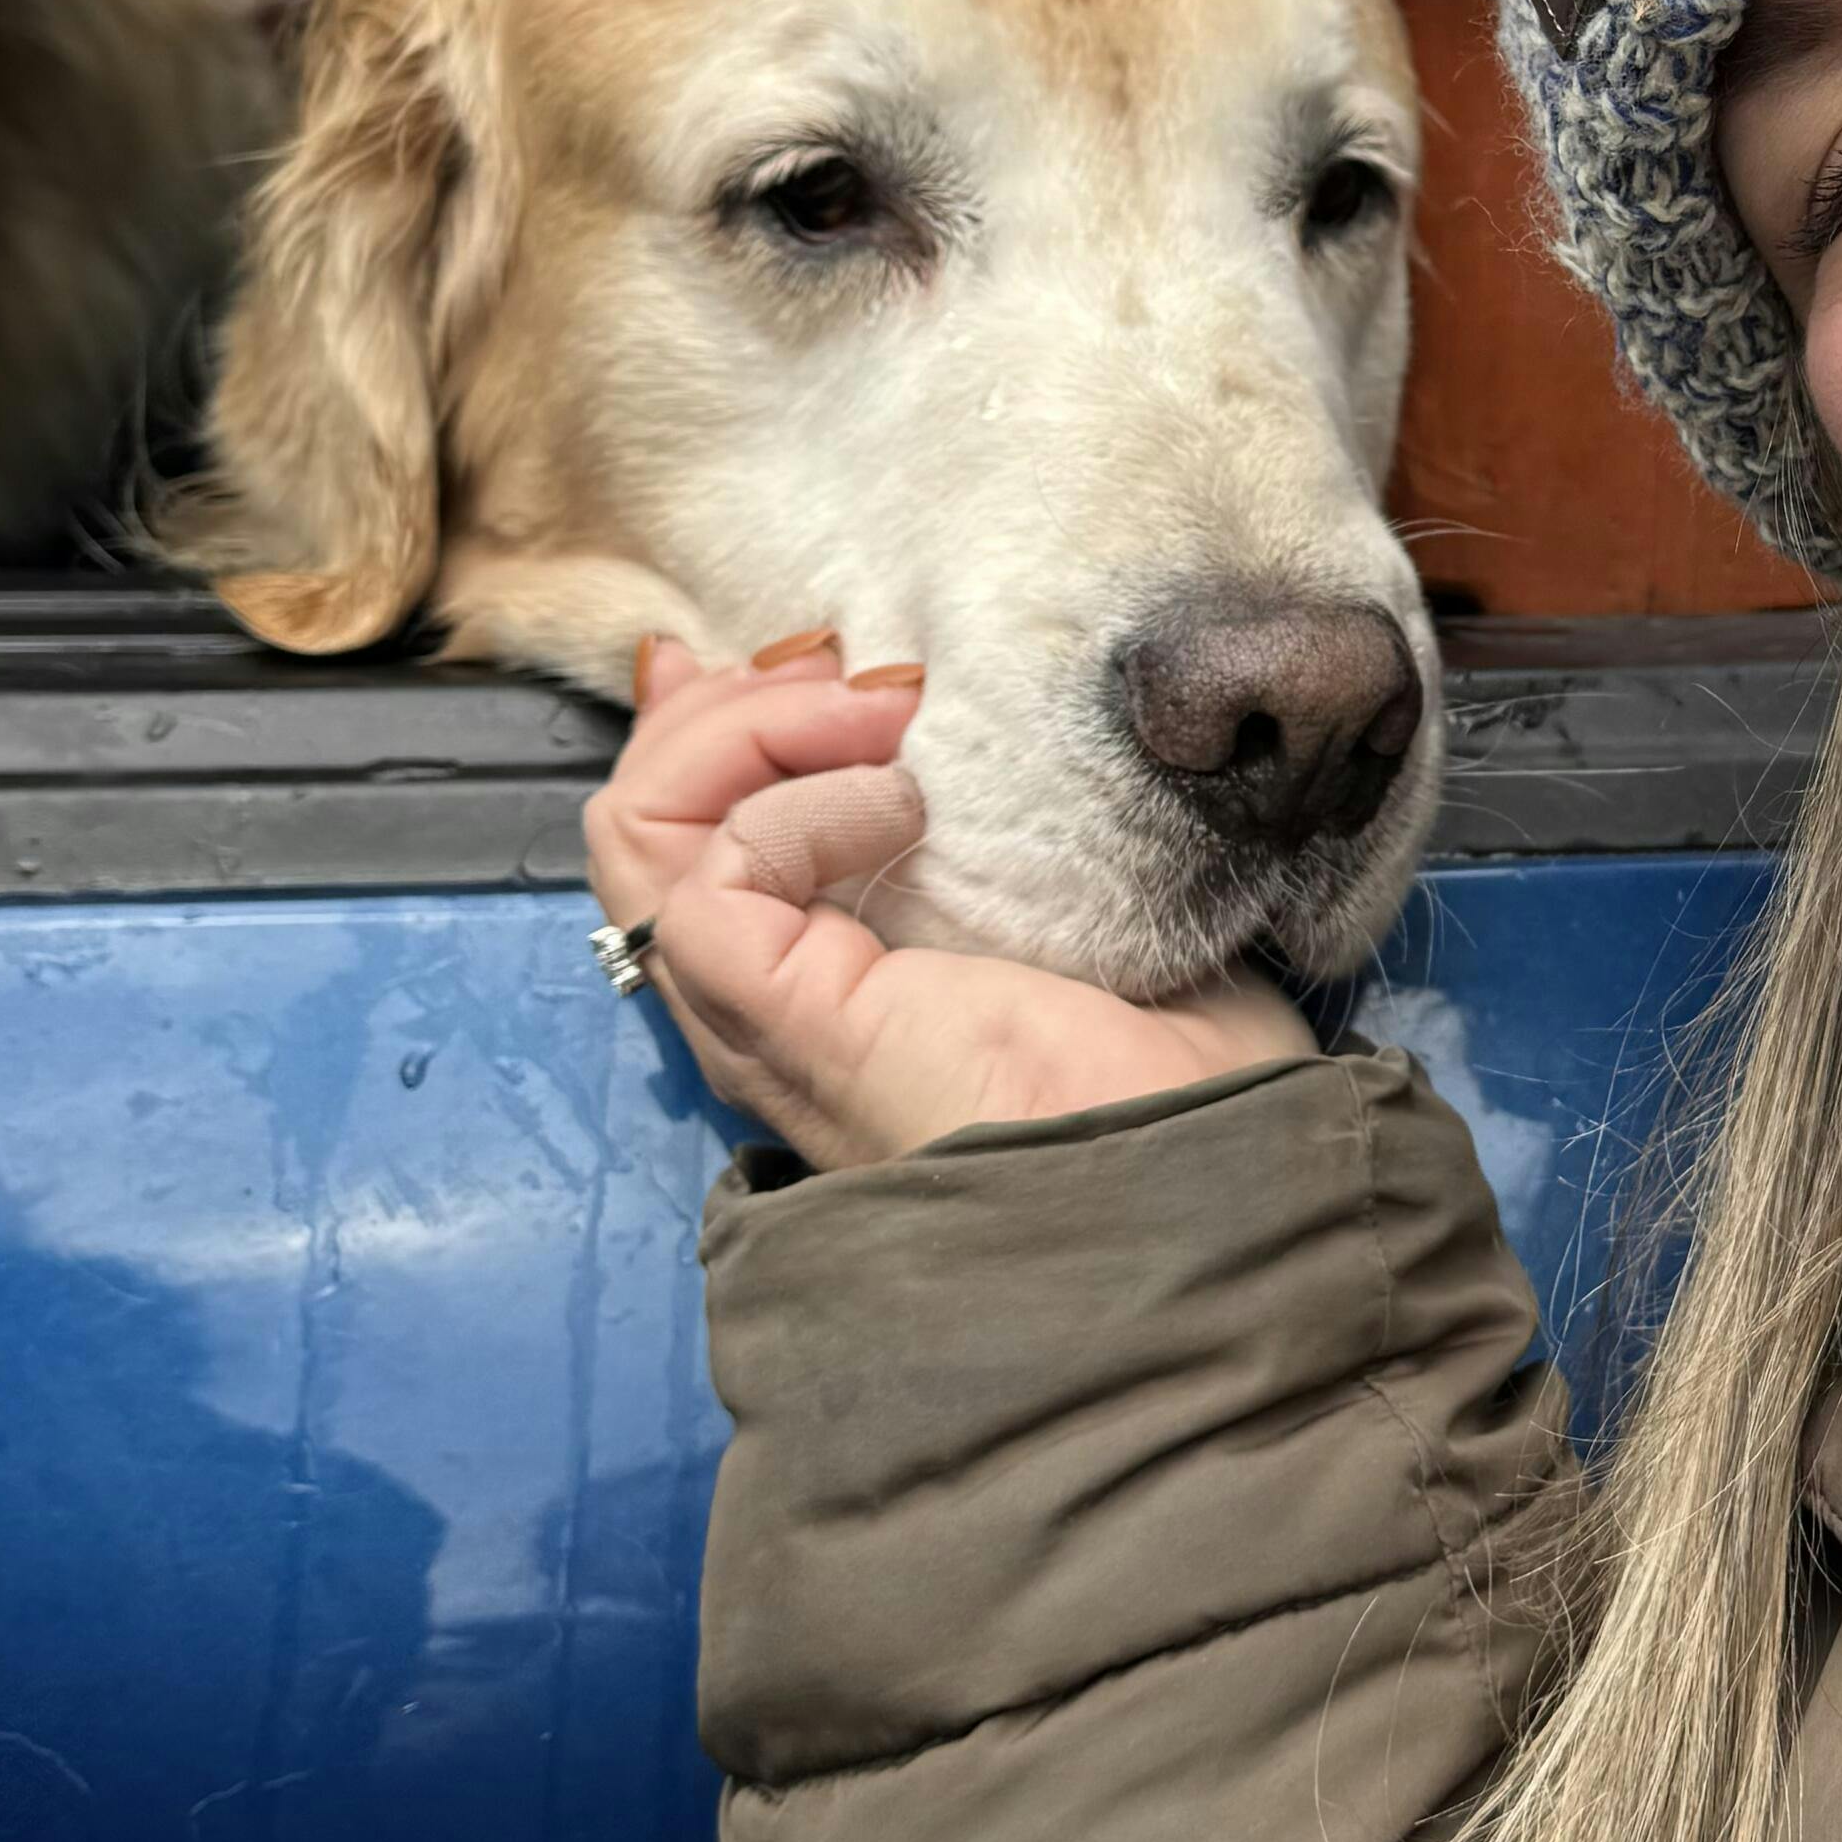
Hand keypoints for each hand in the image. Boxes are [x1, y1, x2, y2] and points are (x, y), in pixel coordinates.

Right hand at [583, 642, 1309, 1172]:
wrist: (1203, 1180)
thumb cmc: (1174, 1077)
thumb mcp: (1090, 907)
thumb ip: (1019, 824)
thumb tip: (1003, 722)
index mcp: (829, 975)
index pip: (689, 829)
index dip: (719, 720)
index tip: (828, 662)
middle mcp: (769, 1000)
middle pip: (642, 819)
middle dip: (728, 706)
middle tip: (858, 681)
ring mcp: (763, 1019)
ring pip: (638, 832)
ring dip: (747, 730)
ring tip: (880, 719)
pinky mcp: (786, 1025)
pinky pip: (710, 884)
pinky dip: (793, 806)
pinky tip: (904, 808)